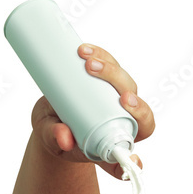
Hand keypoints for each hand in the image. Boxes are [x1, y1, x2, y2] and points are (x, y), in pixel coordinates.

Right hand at [30, 43, 155, 180]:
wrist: (48, 123)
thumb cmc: (57, 139)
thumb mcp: (53, 142)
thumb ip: (56, 141)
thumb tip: (63, 138)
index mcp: (119, 137)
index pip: (143, 127)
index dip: (141, 115)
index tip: (126, 103)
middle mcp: (122, 115)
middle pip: (132, 95)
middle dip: (118, 81)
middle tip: (93, 72)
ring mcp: (113, 96)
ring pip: (122, 78)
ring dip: (108, 66)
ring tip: (86, 61)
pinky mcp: (103, 80)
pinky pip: (109, 64)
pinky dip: (99, 55)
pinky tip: (84, 51)